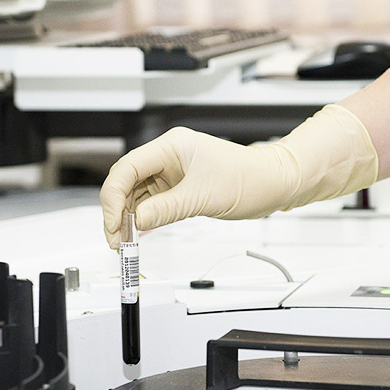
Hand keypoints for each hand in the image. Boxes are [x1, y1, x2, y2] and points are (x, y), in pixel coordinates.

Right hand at [100, 104, 377, 247]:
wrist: (276, 183)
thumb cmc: (250, 178)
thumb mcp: (204, 196)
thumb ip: (166, 209)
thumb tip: (136, 222)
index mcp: (172, 146)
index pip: (128, 168)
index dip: (113, 196)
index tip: (113, 222)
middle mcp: (169, 157)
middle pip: (127, 182)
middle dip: (117, 211)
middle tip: (116, 240)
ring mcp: (174, 173)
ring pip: (138, 195)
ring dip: (129, 219)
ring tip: (125, 243)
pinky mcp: (181, 189)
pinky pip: (153, 203)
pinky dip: (144, 220)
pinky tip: (139, 235)